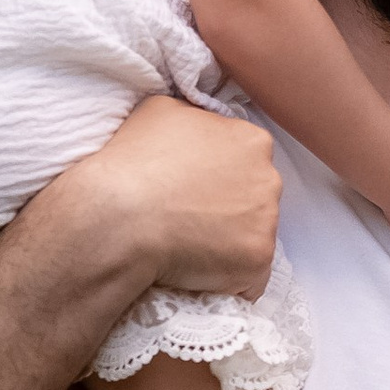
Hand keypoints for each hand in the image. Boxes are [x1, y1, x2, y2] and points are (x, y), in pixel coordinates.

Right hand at [58, 98, 281, 301]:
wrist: (120, 217)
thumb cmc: (134, 162)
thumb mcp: (162, 111)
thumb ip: (195, 117)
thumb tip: (199, 127)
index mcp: (251, 141)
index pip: (246, 160)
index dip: (218, 177)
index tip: (191, 189)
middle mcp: (269, 180)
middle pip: (255, 199)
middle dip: (228, 209)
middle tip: (189, 218)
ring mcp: (267, 223)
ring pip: (252, 237)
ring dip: (227, 244)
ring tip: (187, 246)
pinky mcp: (257, 261)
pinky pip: (249, 276)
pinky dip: (226, 278)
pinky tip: (196, 272)